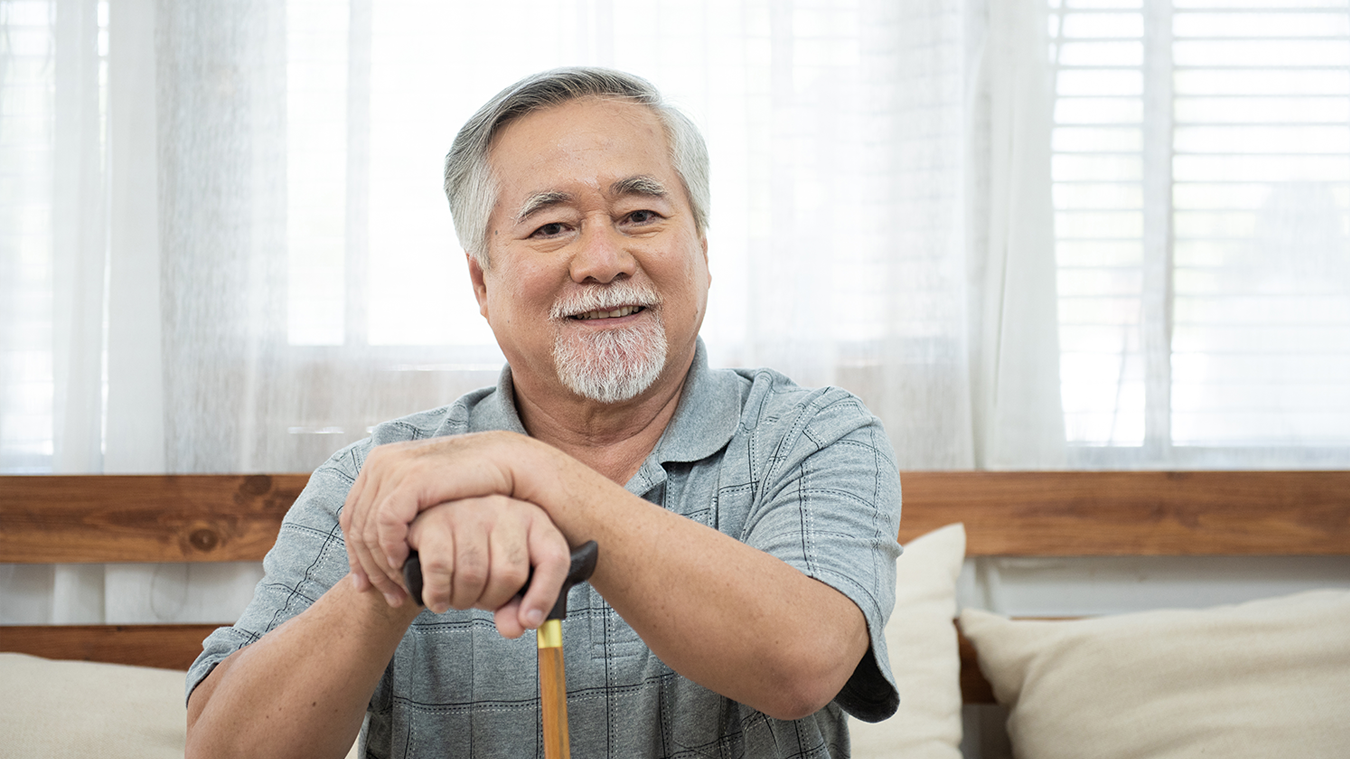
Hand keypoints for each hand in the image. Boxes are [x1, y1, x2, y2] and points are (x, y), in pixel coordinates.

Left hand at [338, 433, 525, 605]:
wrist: (503, 461)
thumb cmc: (471, 484)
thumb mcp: (427, 496)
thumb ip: (403, 511)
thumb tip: (382, 541)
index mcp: (380, 463)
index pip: (352, 517)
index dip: (356, 556)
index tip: (365, 587)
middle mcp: (380, 461)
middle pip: (356, 526)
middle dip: (369, 568)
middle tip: (387, 596)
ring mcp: (394, 467)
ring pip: (368, 529)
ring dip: (381, 567)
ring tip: (400, 591)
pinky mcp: (412, 477)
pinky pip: (386, 523)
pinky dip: (391, 548)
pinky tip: (404, 565)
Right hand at [406, 496, 570, 637]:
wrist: (431, 530)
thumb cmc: (476, 553)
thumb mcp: (505, 578)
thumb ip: (516, 606)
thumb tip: (514, 627)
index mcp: (533, 521)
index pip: (554, 558)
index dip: (544, 596)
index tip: (529, 620)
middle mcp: (505, 510)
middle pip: (510, 574)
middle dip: (492, 600)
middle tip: (480, 599)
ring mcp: (470, 512)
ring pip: (474, 575)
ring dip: (463, 600)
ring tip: (459, 595)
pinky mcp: (435, 522)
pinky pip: (440, 569)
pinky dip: (438, 593)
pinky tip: (439, 596)